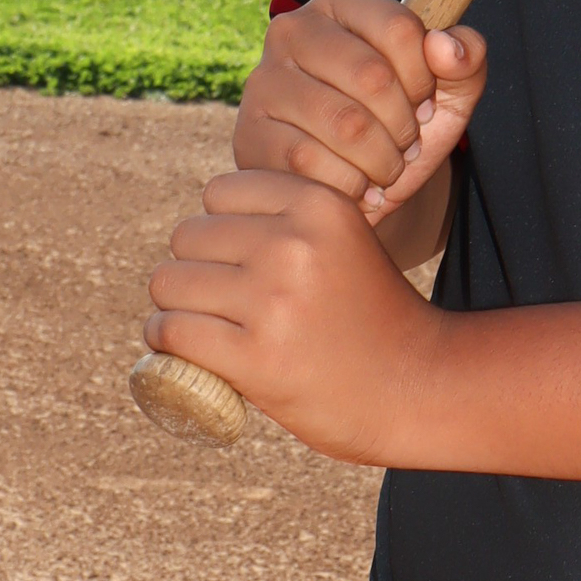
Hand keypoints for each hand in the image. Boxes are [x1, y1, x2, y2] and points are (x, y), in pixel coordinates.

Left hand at [144, 169, 462, 464]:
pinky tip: (178, 350)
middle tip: (221, 302)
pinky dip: (164, 342)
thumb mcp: (343, 241)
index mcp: (319, 205)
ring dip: (174, 305)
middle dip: (195, 267)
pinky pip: (171, 331)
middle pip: (188, 235)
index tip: (237, 262)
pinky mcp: (255, 356)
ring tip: (201, 325)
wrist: (417, 387)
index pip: (219, 193)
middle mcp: (294, 243)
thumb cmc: (371, 315)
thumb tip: (197, 226)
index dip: (222, 228)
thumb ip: (284, 222)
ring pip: (169, 282)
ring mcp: (273, 300)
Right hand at [235, 0, 486, 223]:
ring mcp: (264, 80)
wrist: (355, 186)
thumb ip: (467, 59)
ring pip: (345, 124)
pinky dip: (349, 186)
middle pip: (372, 76)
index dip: (425, 78)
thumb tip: (445, 45)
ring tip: (385, 168)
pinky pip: (312, 162)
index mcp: (342, 2)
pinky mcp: (249, 133)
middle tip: (406, 144)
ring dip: (382, 161)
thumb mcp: (449, 92)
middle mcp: (293, 28)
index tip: (424, 102)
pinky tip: (356, 187)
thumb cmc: (401, 126)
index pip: (400, 28)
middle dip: (405, 125)